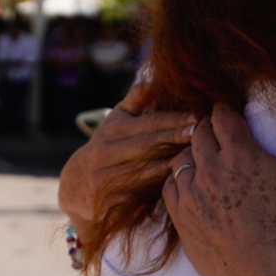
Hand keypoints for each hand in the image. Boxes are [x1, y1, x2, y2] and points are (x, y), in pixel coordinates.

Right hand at [58, 84, 194, 241]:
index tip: (196, 116)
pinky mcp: (112, 197)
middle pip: (148, 143)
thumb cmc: (105, 150)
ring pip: (146, 167)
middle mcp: (108, 151)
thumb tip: (154, 78)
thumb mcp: (114, 123)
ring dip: (171, 161)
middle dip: (174, 137)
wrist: (76, 189)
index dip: (173, 120)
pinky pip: (140, 190)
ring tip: (197, 155)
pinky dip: (161, 184)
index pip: (148, 123)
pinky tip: (180, 180)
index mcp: (113, 130)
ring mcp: (109, 175)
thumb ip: (135, 101)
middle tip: (199, 132)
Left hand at [162, 102, 275, 275]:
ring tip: (211, 165)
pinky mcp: (178, 215)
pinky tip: (198, 189)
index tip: (235, 120)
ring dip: (194, 154)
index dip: (228, 113)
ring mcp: (189, 193)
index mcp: (240, 153)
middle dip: (210, 130)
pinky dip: (181, 180)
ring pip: (181, 156)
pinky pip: (169, 184)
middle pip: (198, 130)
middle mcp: (208, 168)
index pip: (221, 113)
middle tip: (225, 141)